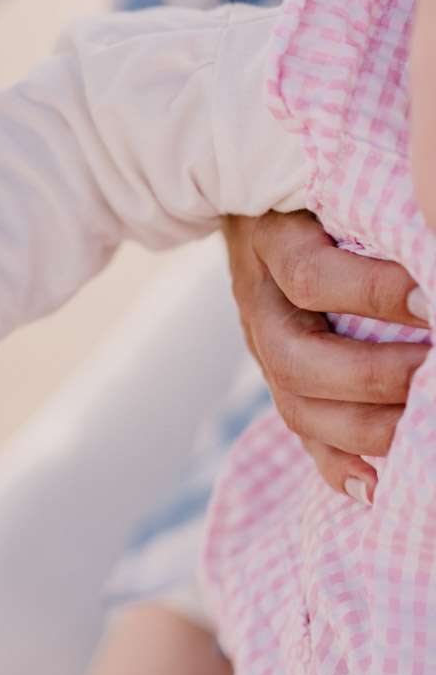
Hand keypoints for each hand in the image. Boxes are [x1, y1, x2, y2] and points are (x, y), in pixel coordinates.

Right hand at [224, 212, 428, 500]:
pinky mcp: (281, 385)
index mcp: (272, 244)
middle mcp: (260, 306)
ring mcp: (264, 351)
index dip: (374, 293)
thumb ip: (379, 212)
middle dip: (376, 376)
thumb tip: (429, 244)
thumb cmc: (314, 188)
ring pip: (298, 408)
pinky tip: (376, 490)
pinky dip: (338, 469)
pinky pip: (301, 438)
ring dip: (369, 427)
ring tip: (425, 425)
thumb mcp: (330, 185)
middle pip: (297, 361)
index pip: (312, 277)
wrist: (256, 210)